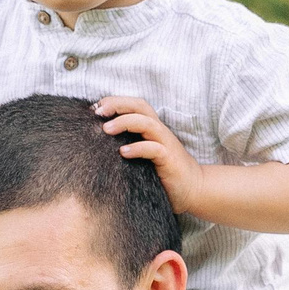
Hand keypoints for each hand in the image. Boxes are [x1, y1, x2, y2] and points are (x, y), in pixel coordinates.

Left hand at [94, 96, 204, 214]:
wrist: (194, 188)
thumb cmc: (164, 172)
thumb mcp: (143, 154)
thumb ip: (128, 144)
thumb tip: (99, 141)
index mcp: (152, 128)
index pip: (134, 105)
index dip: (115, 102)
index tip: (94, 108)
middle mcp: (159, 131)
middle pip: (140, 107)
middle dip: (118, 104)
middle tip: (97, 112)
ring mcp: (165, 144)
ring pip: (146, 123)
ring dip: (125, 123)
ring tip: (106, 129)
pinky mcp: (169, 160)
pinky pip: (154, 149)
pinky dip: (138, 148)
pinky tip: (123, 153)